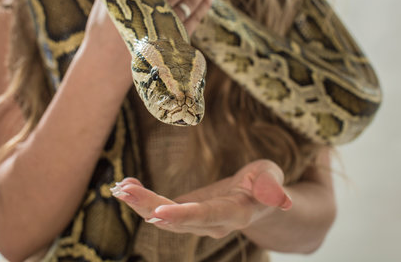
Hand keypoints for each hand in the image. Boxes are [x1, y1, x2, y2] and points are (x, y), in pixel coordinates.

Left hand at [110, 160, 291, 238]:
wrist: (256, 201)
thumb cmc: (264, 183)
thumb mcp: (271, 176)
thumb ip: (272, 186)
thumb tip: (281, 199)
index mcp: (236, 212)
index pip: (208, 215)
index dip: (184, 216)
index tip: (158, 214)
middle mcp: (213, 222)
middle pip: (179, 219)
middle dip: (150, 207)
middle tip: (124, 192)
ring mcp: (197, 221)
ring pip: (165, 216)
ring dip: (141, 204)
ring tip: (119, 188)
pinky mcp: (186, 213)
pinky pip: (162, 209)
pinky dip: (143, 200)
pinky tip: (125, 188)